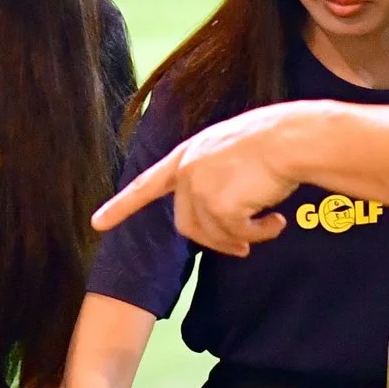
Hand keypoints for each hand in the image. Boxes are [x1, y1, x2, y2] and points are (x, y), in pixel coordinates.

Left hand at [92, 105, 310, 254]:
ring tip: (269, 225)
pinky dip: (260, 234)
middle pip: (188, 226)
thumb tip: (220, 214)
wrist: (290, 138)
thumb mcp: (229, 150)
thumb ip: (213, 175)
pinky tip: (276, 221)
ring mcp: (200, 188)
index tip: (98, 223)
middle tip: (243, 249)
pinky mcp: (220, 205)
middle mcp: (186, 171)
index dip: (122, 206)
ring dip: (244, 238)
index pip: (146, 184)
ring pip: (213, 235)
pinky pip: (238, 235)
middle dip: (216, 242)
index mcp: (186, 154)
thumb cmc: (272, 140)